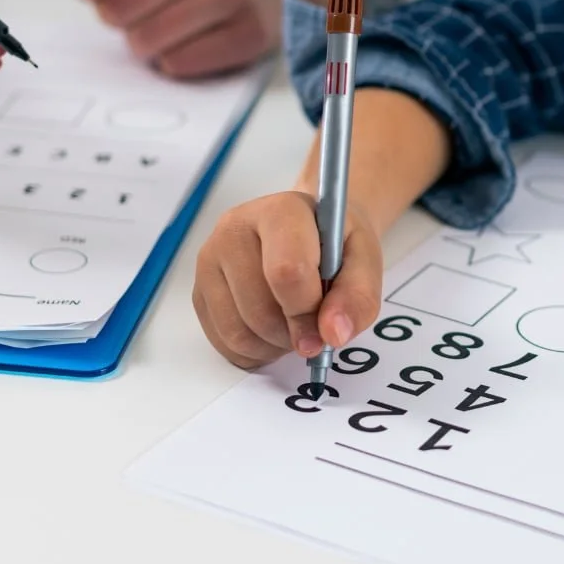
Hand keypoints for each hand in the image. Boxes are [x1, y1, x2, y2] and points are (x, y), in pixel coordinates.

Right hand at [191, 190, 384, 369]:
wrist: (310, 230)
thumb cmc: (335, 242)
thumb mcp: (364, 261)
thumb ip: (357, 296)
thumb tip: (333, 333)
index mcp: (280, 211)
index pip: (286, 271)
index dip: (307, 313)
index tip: (325, 332)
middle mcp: (234, 229)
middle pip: (260, 309)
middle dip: (293, 334)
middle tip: (313, 325)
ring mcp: (210, 259)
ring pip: (238, 332)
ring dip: (274, 346)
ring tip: (294, 324)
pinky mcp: (199, 290)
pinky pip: (223, 343)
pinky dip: (254, 352)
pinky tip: (272, 330)